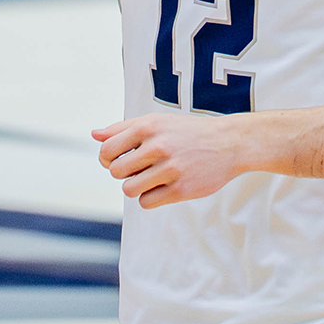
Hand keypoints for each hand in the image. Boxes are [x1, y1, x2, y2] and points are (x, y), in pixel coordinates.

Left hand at [93, 112, 250, 207]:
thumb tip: (94, 135)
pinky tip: (162, 188)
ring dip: (135, 187)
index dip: (107, 159)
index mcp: (147, 127)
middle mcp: (158, 147)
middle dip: (123, 173)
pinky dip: (149, 198)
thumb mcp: (156, 122)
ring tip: (150, 179)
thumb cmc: (186, 132)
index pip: (106, 150)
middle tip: (138, 169)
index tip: (117, 160)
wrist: (229, 143)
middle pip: (116, 172)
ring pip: (129, 190)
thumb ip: (123, 128)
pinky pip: (147, 202)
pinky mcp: (181, 189)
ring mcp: (170, 169)